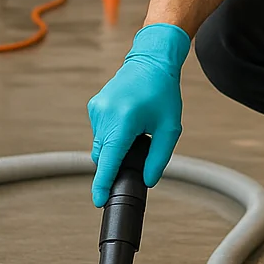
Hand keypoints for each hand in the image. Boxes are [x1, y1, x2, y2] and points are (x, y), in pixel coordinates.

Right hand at [88, 23, 190, 206]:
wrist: (151, 62)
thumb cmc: (163, 93)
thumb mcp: (169, 128)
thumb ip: (159, 158)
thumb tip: (148, 180)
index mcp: (124, 120)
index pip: (110, 159)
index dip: (104, 183)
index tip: (99, 201)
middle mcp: (105, 114)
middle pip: (104, 155)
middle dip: (117, 161)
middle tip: (138, 150)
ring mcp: (96, 109)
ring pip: (102, 144)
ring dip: (116, 145)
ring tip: (138, 128)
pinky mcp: (94, 106)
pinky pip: (101, 131)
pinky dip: (113, 134)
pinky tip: (129, 120)